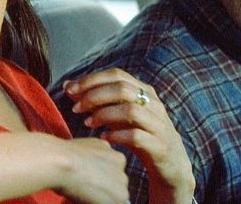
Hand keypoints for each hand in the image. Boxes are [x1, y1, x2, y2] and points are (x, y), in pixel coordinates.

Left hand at [64, 68, 195, 203]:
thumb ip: (98, 100)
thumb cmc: (141, 135)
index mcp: (144, 91)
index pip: (117, 75)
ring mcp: (159, 124)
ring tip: (88, 123)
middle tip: (76, 108)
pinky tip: (104, 138)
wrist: (171, 165)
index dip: (92, 79)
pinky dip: (117, 136)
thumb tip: (69, 86)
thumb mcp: (119, 116)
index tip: (70, 89)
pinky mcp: (160, 146)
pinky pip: (137, 136)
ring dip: (105, 115)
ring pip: (131, 111)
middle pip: (122, 89)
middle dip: (95, 96)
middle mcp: (154, 104)